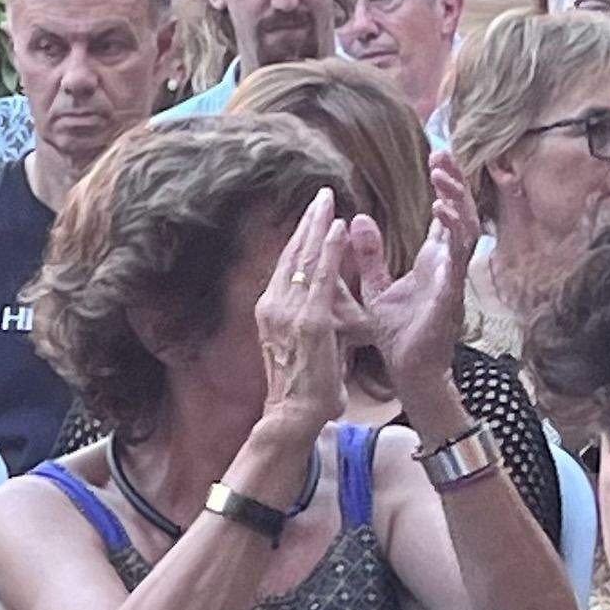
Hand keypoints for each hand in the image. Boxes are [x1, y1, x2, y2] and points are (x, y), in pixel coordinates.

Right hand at [248, 189, 365, 472]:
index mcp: (270, 312)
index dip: (299, 238)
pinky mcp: (309, 320)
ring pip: (304, 258)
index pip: (285, 266)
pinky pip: (321, 276)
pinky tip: (339, 227)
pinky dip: (330, 249)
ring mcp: (288, 312)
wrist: (293, 415)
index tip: (311, 216)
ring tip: (328, 199)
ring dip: (317, 225)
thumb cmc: (302, 390)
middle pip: (290, 254)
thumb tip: (324, 313)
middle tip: (320, 194)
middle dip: (306, 222)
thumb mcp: (302, 348)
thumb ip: (309, 323)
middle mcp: (273, 306)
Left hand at [358, 154, 479, 410]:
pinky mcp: (450, 294)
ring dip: (457, 200)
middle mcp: (449, 264)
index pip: (446, 214)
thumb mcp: (377, 287)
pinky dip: (453, 233)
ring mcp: (453, 277)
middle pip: (461, 213)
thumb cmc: (398, 334)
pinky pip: (458, 258)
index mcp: (434, 260)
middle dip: (455, 182)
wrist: (407, 371)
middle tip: (444, 154)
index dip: (445, 186)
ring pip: (466, 229)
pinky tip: (443, 212)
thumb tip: (358, 218)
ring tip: (444, 175)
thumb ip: (370, 254)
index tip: (436, 157)